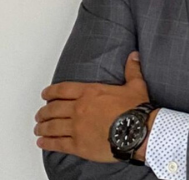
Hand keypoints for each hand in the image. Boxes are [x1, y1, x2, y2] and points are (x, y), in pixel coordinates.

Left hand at [34, 52, 148, 161]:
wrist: (136, 131)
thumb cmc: (135, 109)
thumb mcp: (136, 85)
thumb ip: (132, 69)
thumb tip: (134, 56)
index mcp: (91, 93)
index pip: (64, 89)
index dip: (51, 91)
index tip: (45, 94)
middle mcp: (80, 109)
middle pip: (54, 108)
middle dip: (44, 111)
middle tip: (40, 113)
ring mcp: (77, 127)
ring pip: (52, 126)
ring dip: (43, 127)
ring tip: (39, 128)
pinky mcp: (78, 145)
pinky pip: (58, 143)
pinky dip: (47, 143)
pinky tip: (42, 142)